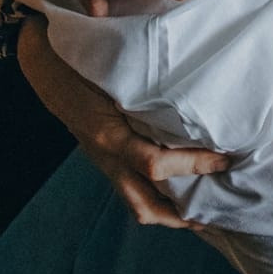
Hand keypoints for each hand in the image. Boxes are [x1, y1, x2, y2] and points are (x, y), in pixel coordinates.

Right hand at [18, 18, 226, 226]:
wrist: (47, 61)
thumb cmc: (87, 59)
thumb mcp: (116, 67)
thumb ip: (148, 83)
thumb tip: (196, 89)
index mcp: (109, 133)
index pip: (154, 164)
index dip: (192, 165)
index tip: (224, 158)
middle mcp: (105, 153)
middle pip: (144, 203)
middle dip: (181, 212)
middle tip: (218, 205)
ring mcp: (102, 160)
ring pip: (135, 204)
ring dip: (168, 214)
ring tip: (200, 213)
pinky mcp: (103, 158)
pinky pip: (129, 189)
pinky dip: (154, 197)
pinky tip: (176, 193)